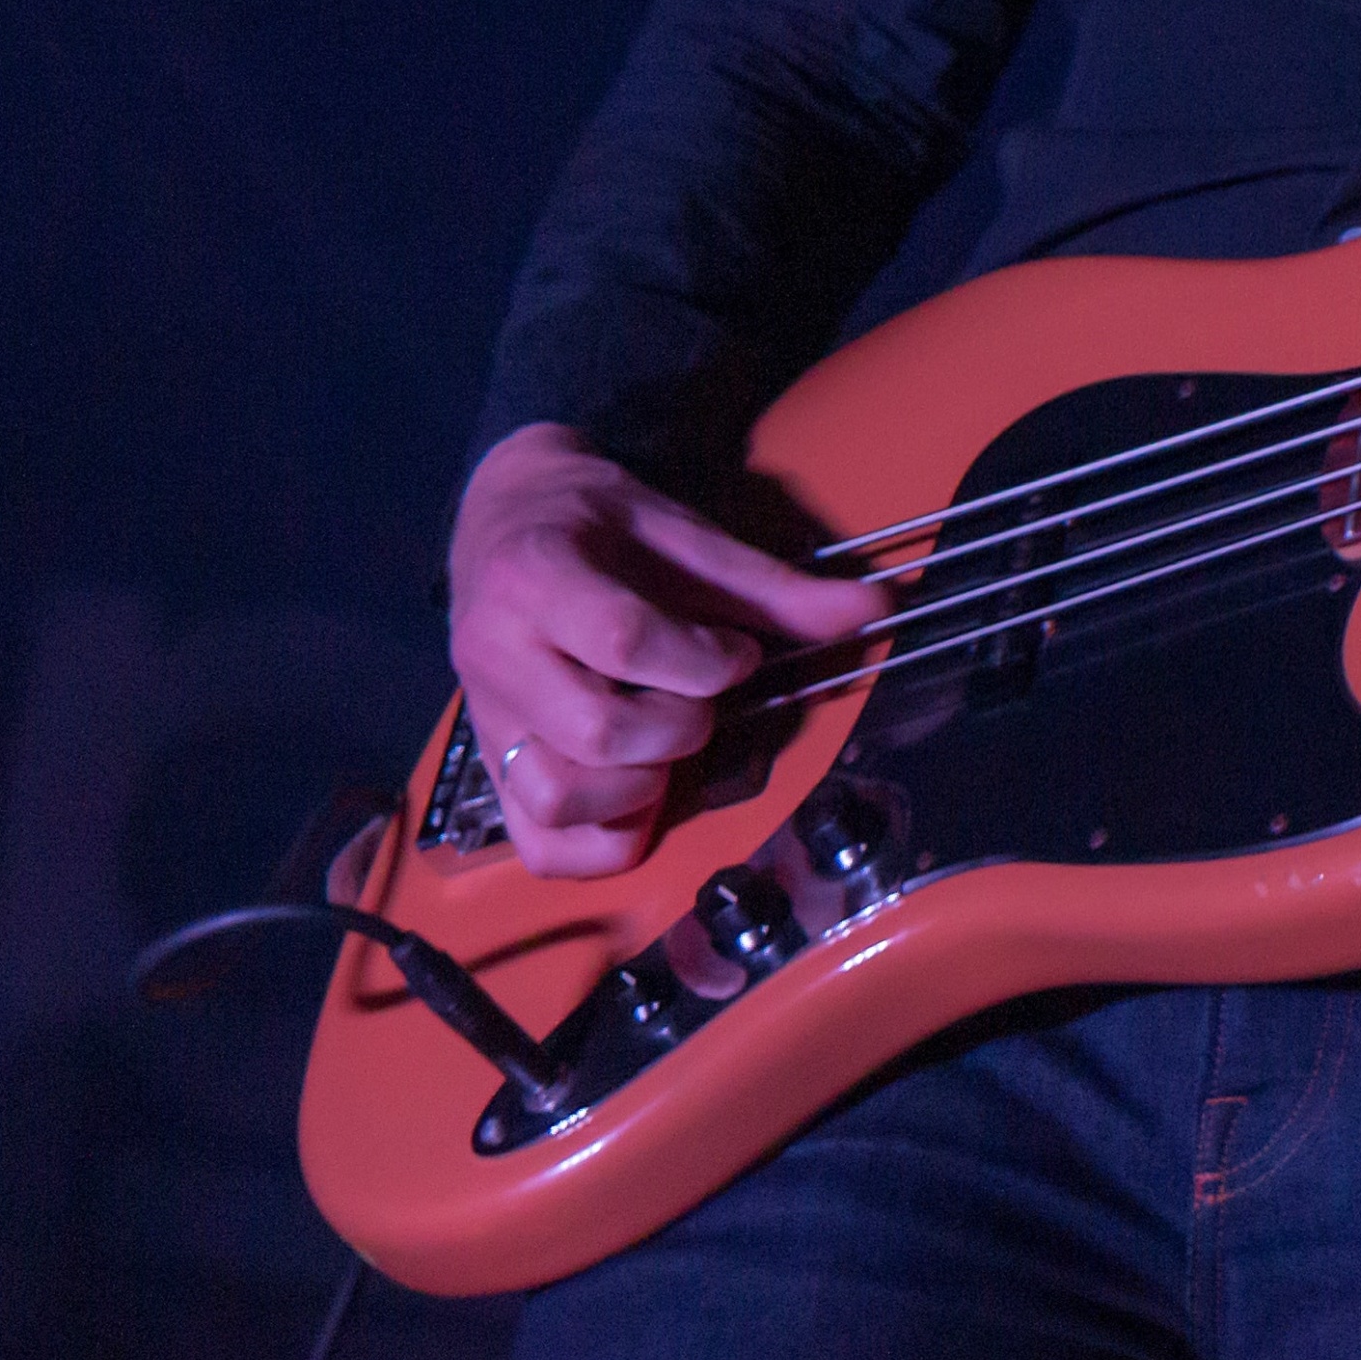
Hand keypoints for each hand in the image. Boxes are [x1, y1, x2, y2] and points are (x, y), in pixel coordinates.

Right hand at [444, 424, 879, 881]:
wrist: (510, 516)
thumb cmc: (600, 527)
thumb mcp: (685, 536)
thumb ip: (775, 586)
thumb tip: (874, 609)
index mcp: (536, 575)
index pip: (624, 641)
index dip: (705, 660)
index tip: (735, 653)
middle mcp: (494, 652)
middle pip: (599, 731)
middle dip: (682, 726)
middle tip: (701, 699)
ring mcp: (486, 717)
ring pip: (558, 796)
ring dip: (639, 788)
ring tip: (665, 744)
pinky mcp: (490, 765)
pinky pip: (536, 842)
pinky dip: (598, 842)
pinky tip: (639, 798)